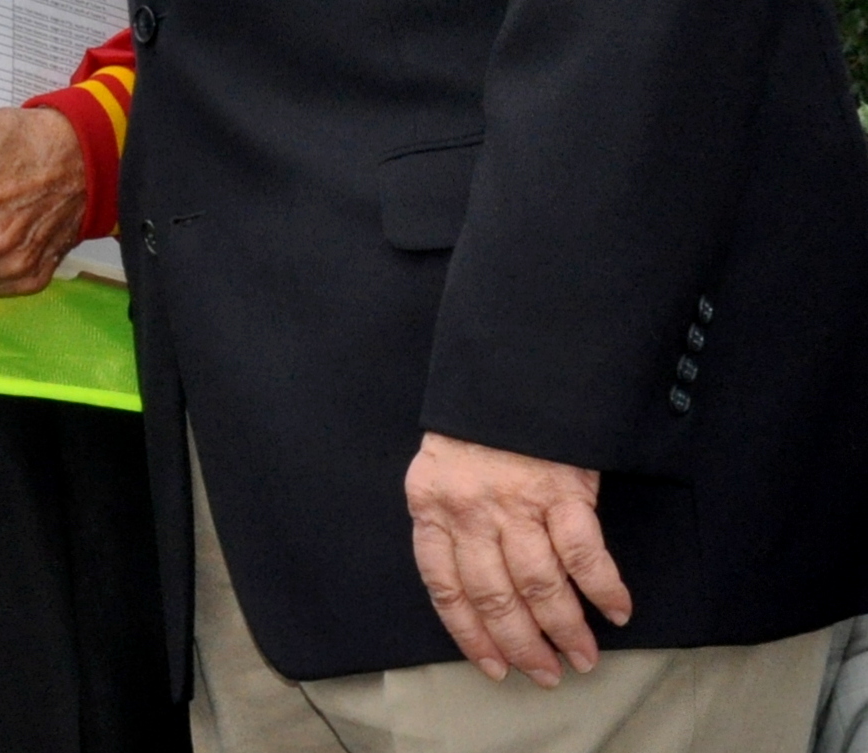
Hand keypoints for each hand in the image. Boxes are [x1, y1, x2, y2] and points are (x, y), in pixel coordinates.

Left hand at [407, 431, 630, 684]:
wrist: (511, 375)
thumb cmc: (476, 432)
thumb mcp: (441, 473)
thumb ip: (450, 524)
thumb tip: (473, 592)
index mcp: (431, 507)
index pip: (445, 588)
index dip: (470, 634)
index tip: (494, 667)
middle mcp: (470, 510)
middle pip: (494, 596)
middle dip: (522, 644)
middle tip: (546, 674)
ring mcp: (517, 502)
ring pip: (539, 585)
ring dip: (565, 629)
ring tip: (583, 657)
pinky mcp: (563, 491)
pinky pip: (584, 554)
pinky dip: (604, 589)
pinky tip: (616, 611)